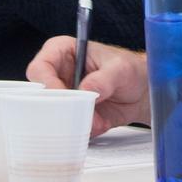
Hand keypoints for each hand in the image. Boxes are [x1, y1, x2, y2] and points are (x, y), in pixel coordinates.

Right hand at [26, 36, 151, 136]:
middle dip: (60, 108)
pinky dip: (83, 130)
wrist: (142, 92)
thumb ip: (105, 78)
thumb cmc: (130, 70)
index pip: (40, 68)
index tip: (64, 97)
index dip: (47, 84)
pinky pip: (67, 128)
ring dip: (74, 121)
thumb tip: (86, 89)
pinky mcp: (71, 115)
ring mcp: (63, 97)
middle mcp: (58, 75)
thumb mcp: (121, 69)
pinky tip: (101, 122)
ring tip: (99, 118)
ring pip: (52, 115)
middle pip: (40, 95)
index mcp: (62, 52)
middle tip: (82, 112)